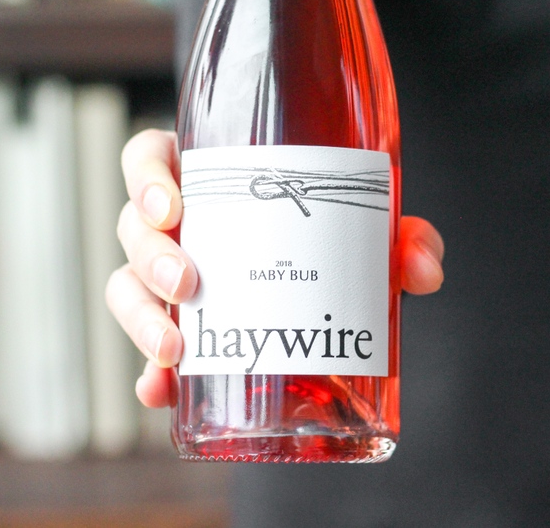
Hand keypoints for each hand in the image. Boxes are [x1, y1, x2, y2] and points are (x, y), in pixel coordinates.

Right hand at [106, 129, 444, 406]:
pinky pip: (146, 352)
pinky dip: (150, 374)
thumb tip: (422, 269)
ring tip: (176, 349)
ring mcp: (170, 281)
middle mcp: (182, 228)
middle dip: (150, 257)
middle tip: (189, 284)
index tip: (171, 204)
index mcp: (212, 182)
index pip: (149, 158)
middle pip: (134, 227)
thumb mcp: (370, 234)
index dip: (146, 176)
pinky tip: (161, 391)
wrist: (338, 302)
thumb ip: (404, 239)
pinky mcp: (181, 333)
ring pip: (127, 289)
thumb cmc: (340, 244)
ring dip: (140, 318)